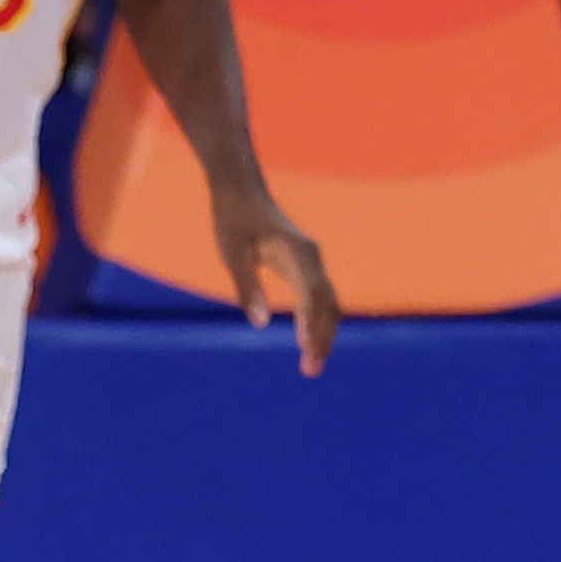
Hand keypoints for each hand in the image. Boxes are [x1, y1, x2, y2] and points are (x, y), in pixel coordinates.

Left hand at [220, 175, 344, 372]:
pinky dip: (319, 321)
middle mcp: (311, 257)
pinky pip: (320, 298)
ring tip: (311, 366)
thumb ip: (247, 286)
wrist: (242, 190)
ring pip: (328, 303)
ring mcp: (312, 261)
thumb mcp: (232, 253)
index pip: (312, 295)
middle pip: (328, 303)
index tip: (307, 352)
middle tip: (310, 371)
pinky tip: (308, 342)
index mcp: (297, 253)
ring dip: (324, 333)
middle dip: (323, 338)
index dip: (312, 324)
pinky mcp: (306, 265)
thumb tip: (258, 325)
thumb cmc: (234, 220)